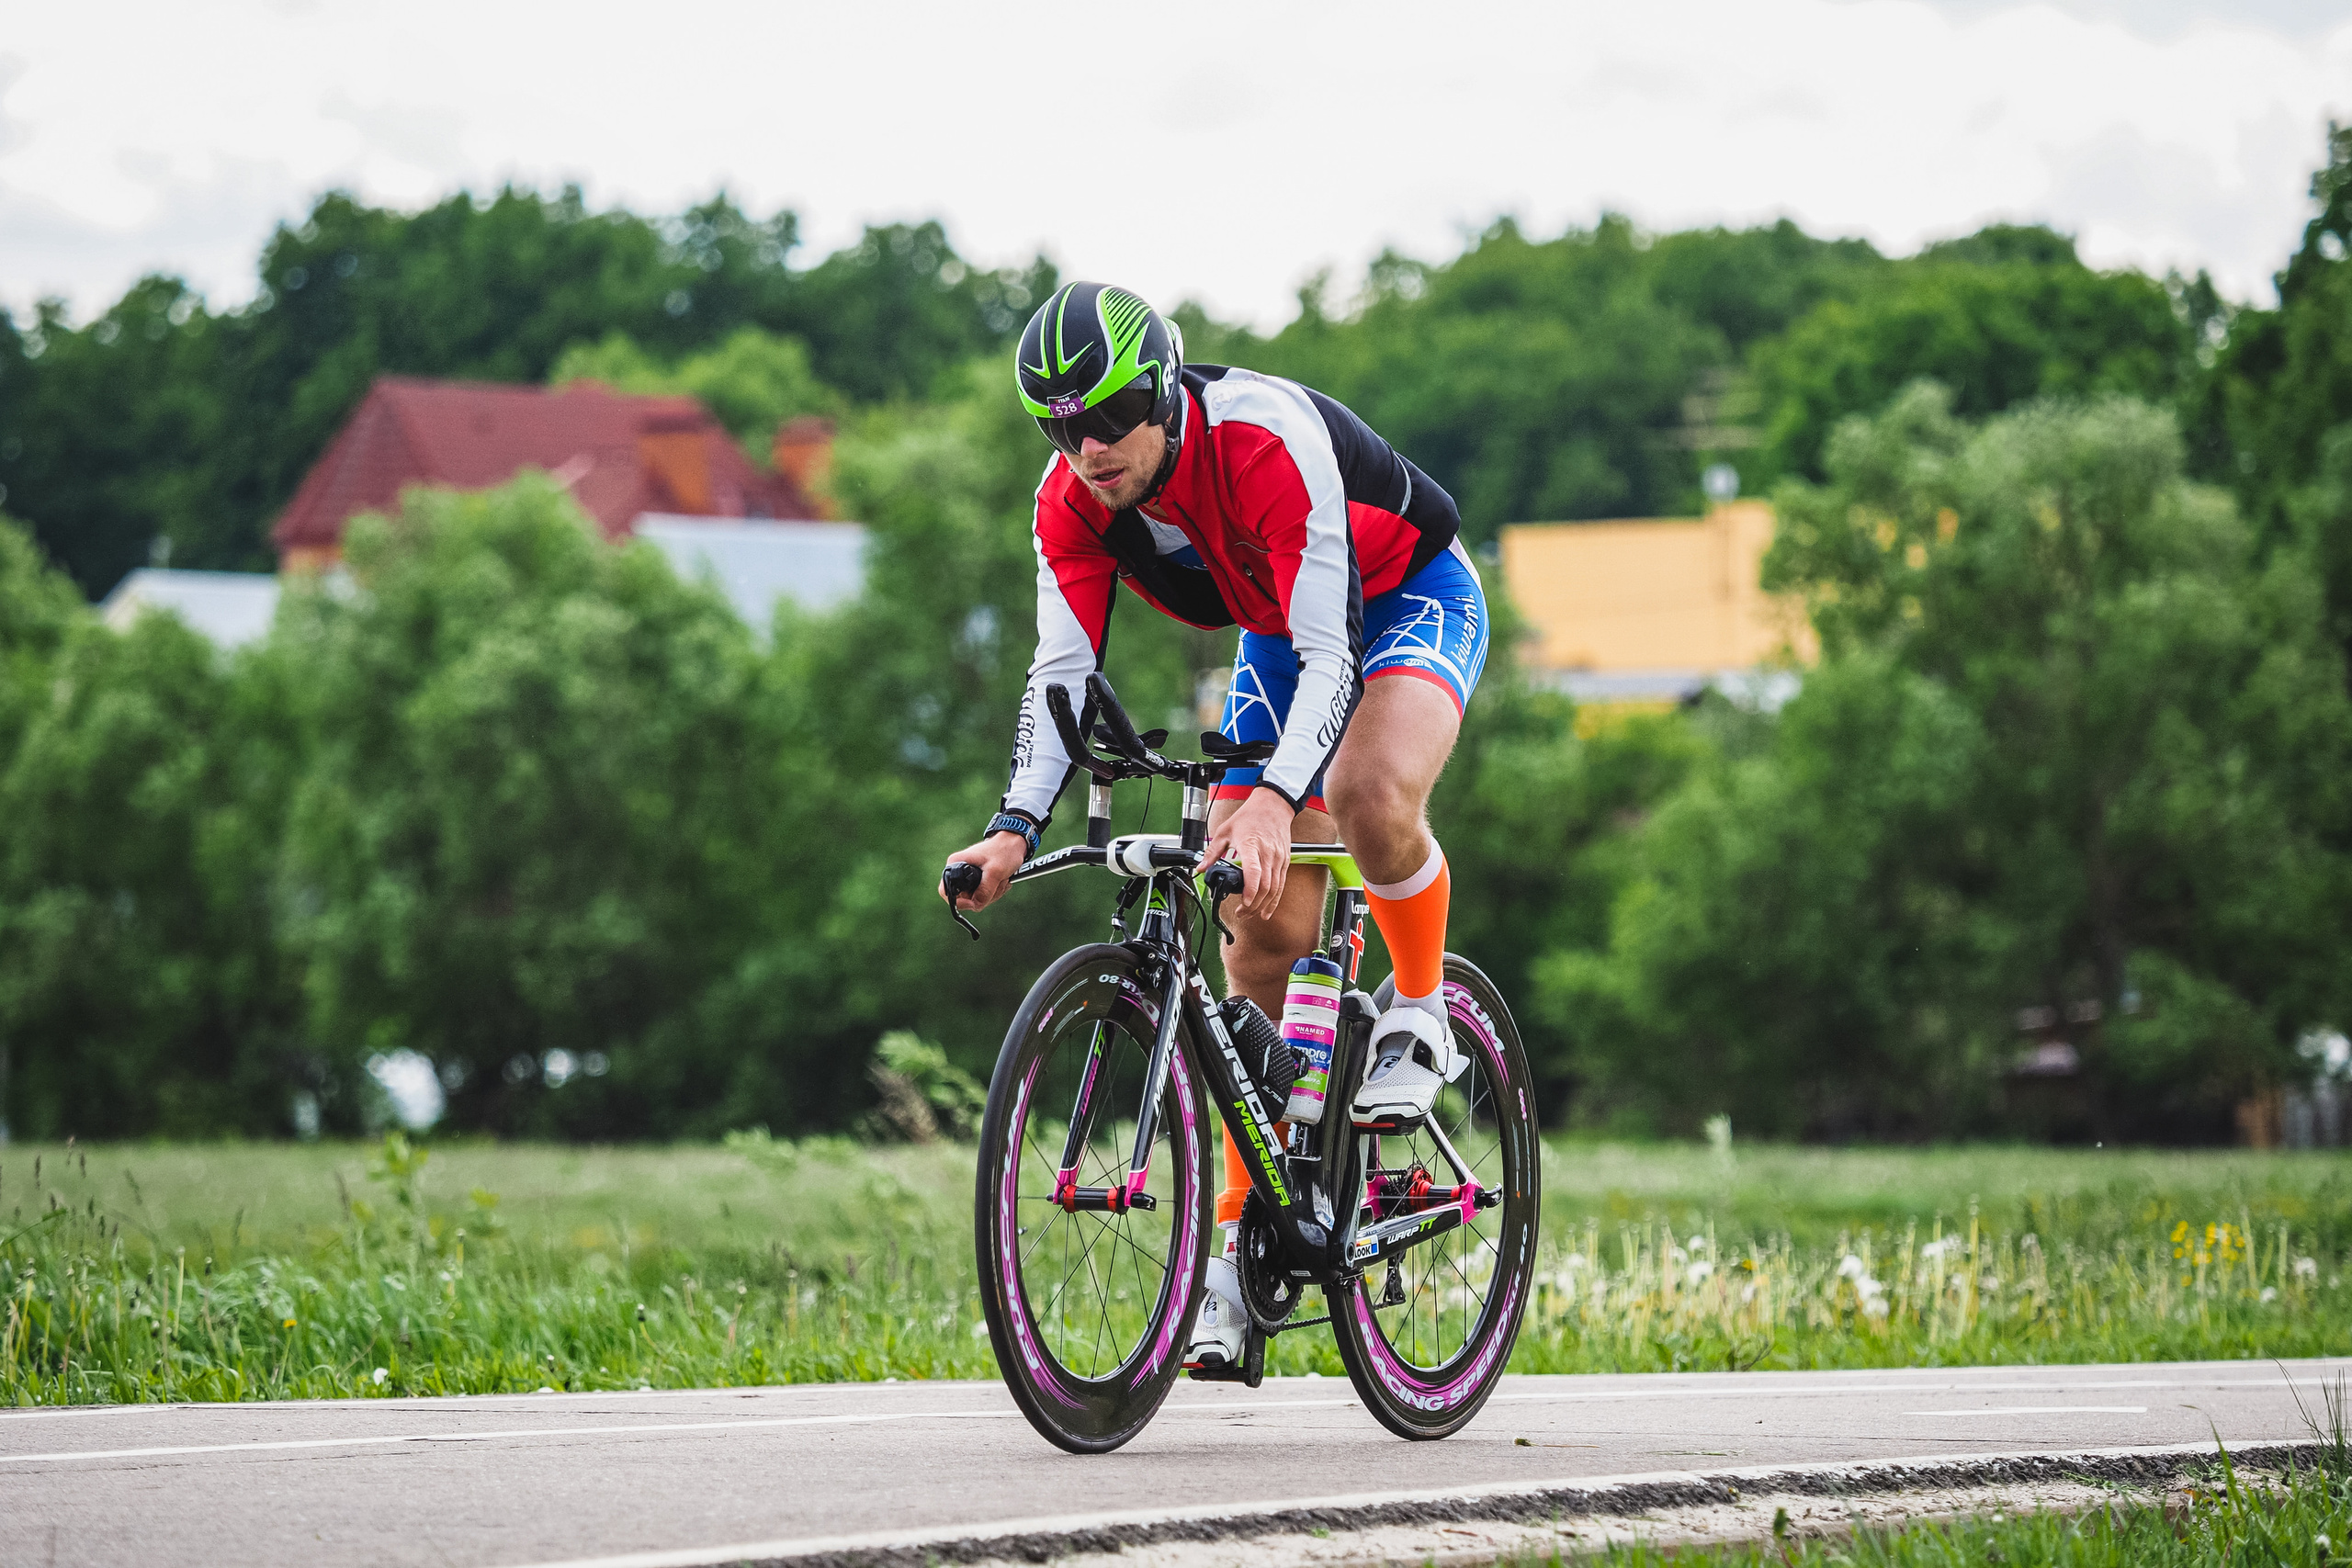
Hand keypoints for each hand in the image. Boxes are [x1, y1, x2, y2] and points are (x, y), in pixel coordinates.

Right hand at [941, 832, 1026, 913]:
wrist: (1014, 844)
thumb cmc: (1004, 851)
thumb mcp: (995, 872)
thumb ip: (985, 890)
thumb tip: (976, 905)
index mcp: (956, 864)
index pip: (946, 891)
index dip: (959, 902)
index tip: (974, 903)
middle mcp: (959, 871)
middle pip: (964, 898)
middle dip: (983, 897)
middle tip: (997, 885)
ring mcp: (968, 876)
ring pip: (975, 898)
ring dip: (992, 894)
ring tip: (1001, 880)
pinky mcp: (977, 880)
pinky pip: (983, 896)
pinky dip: (994, 892)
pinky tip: (1002, 881)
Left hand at [1202, 786, 1294, 917]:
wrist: (1273, 806)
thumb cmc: (1250, 817)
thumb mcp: (1225, 830)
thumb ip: (1212, 852)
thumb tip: (1200, 868)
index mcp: (1251, 845)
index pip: (1254, 872)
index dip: (1250, 890)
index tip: (1243, 903)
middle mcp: (1267, 854)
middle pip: (1265, 886)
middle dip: (1253, 905)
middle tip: (1241, 913)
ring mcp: (1278, 859)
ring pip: (1274, 889)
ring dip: (1262, 905)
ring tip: (1250, 914)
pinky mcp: (1284, 861)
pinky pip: (1281, 885)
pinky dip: (1274, 901)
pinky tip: (1266, 911)